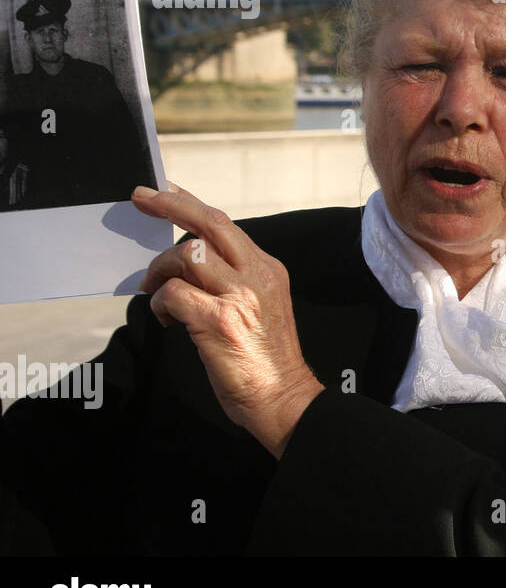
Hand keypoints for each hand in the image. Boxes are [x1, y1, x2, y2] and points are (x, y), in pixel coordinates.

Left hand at [132, 183, 323, 458]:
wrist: (283, 398)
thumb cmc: (266, 360)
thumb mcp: (261, 306)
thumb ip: (234, 280)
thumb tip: (189, 264)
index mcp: (268, 269)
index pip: (225, 224)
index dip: (190, 202)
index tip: (164, 189)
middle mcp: (257, 275)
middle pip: (209, 223)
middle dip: (170, 204)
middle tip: (141, 197)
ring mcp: (239, 296)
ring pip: (188, 254)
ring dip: (161, 269)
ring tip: (154, 290)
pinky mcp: (218, 320)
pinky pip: (174, 293)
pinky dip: (161, 302)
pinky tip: (167, 319)